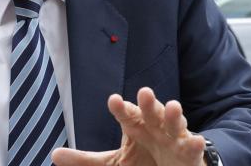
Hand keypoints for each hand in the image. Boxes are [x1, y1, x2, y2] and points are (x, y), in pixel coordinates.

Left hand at [52, 87, 204, 165]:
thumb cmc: (143, 160)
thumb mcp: (113, 163)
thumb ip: (85, 160)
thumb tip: (54, 155)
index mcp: (136, 127)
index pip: (127, 115)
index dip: (120, 108)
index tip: (113, 100)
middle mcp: (155, 128)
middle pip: (151, 112)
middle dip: (148, 103)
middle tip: (144, 92)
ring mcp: (174, 140)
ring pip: (174, 124)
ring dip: (174, 115)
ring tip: (173, 106)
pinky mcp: (190, 154)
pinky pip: (193, 148)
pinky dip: (195, 143)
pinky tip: (196, 139)